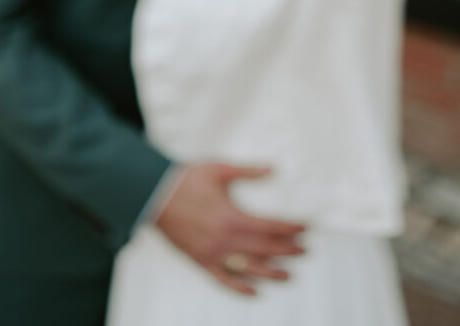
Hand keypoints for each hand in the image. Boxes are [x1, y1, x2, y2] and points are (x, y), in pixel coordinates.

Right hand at [154, 162, 305, 295]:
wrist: (154, 194)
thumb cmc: (186, 179)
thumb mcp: (220, 169)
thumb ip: (248, 171)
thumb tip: (272, 168)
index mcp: (231, 217)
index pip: (270, 227)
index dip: (290, 228)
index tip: (305, 228)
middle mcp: (224, 240)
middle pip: (263, 249)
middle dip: (286, 250)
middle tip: (305, 251)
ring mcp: (212, 254)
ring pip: (248, 269)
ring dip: (271, 273)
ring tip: (289, 275)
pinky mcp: (200, 261)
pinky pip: (223, 280)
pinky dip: (240, 289)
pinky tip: (254, 292)